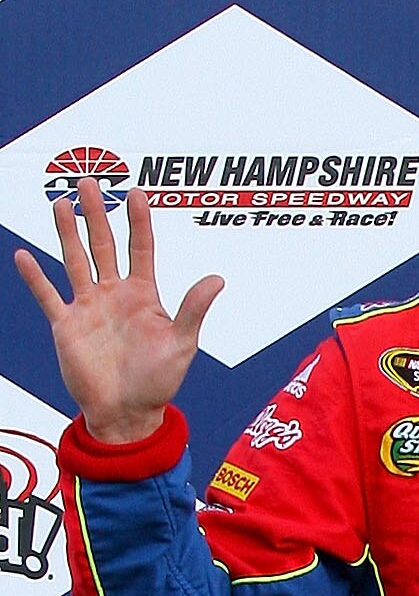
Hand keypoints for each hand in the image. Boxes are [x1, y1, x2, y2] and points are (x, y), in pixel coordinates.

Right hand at [12, 180, 221, 445]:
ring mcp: (88, 307)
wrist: (127, 413)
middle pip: (104, 245)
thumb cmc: (158, 382)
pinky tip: (24, 255)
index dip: (139, 222)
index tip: (136, 192)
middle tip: (90, 182)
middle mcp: (114, 294)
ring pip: (75, 260)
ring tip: (60, 202)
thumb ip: (194, 309)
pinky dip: (35, 276)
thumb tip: (218, 278)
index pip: (141, 248)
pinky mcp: (66, 325)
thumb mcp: (182, 343)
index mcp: (143, 295)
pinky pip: (47, 295)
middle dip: (97, 214)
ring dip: (67, 232)